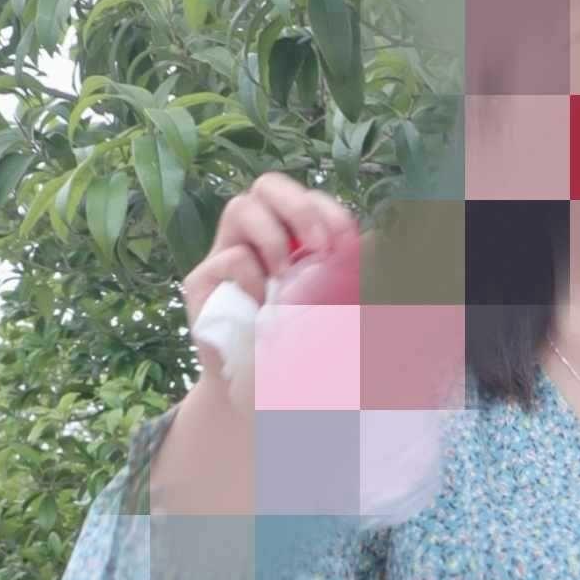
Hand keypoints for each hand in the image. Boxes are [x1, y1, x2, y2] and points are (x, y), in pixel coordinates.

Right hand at [178, 176, 361, 386]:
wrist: (254, 394)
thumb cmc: (298, 346)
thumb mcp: (332, 309)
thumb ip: (348, 276)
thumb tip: (378, 242)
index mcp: (292, 237)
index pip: (309, 200)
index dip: (329, 211)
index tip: (347, 243)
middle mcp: (258, 237)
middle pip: (270, 185)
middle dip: (299, 208)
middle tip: (318, 246)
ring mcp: (227, 254)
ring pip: (240, 208)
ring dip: (271, 237)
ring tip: (285, 274)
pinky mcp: (202, 280)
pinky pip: (228, 258)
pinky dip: (251, 278)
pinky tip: (260, 306)